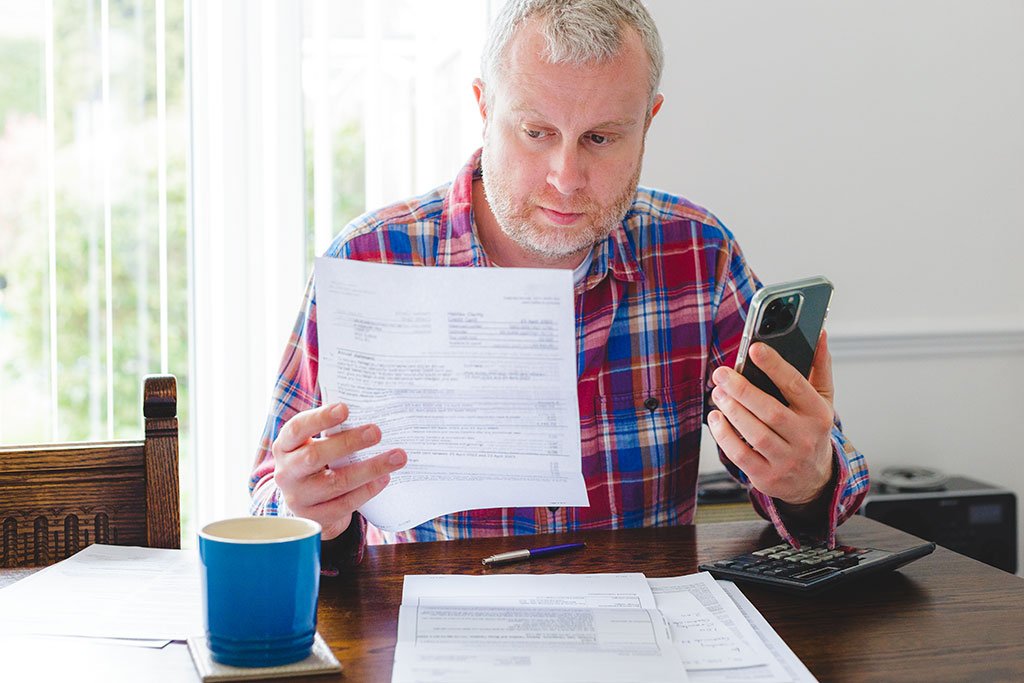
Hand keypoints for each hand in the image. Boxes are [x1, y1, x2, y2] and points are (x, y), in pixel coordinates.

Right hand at [272, 402, 406, 539]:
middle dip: (349, 442)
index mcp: (285, 446)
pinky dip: (367, 491)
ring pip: (335, 482)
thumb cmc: (317, 463)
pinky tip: (384, 479)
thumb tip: (369, 412)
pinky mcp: (315, 518)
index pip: (297, 429)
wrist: (307, 505)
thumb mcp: (314, 445)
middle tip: (377, 432)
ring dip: (369, 469)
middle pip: (315, 456)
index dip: (320, 418)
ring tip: (396, 457)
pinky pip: (344, 504)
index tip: (345, 408)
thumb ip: (333, 432)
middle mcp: (286, 472)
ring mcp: (298, 498)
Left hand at [707, 331, 835, 504]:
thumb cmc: (811, 431)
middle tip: (721, 373)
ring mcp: (786, 460)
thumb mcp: (822, 400)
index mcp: (818, 414)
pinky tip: (715, 419)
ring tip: (718, 393)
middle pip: (770, 411)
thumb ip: (819, 367)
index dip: (774, 366)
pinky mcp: (766, 476)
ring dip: (731, 410)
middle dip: (742, 389)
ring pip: (755, 433)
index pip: (796, 386)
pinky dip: (724, 436)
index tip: (755, 349)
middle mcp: (804, 438)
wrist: (813, 480)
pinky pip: (740, 455)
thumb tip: (820, 334)